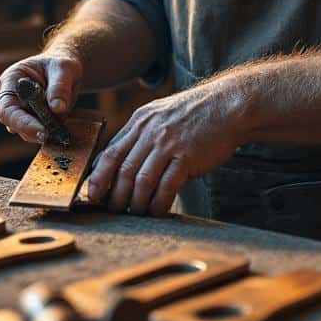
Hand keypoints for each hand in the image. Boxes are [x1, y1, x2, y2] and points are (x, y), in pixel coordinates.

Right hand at [0, 52, 81, 143]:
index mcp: (10, 81)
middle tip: (54, 134)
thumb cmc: (59, 63)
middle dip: (33, 131)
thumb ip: (60, 86)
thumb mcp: (63, 68)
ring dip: (42, 133)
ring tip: (60, 128)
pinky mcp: (31, 120)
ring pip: (25, 132)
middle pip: (13, 124)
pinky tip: (60, 130)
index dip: (23, 123)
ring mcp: (20, 111)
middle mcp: (10, 98)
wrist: (64, 70)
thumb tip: (58, 108)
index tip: (43, 131)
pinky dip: (48, 133)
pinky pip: (37, 132)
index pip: (8, 108)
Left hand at [84, 86, 243, 215]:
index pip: (110, 152)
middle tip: (113, 211)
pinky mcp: (186, 156)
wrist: (227, 106)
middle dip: (115, 195)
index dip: (98, 177)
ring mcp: (168, 144)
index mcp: (139, 122)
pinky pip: (166, 185)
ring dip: (136, 202)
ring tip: (135, 214)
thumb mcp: (160, 116)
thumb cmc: (194, 115)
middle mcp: (150, 132)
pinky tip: (156, 211)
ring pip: (142, 180)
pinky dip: (159, 202)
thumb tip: (121, 162)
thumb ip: (140, 135)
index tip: (92, 195)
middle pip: (123, 170)